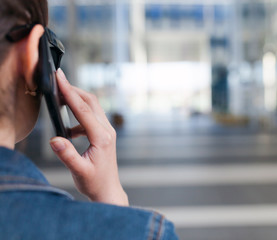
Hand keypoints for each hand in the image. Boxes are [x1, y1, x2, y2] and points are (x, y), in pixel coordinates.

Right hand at [49, 69, 127, 206]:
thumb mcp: (79, 171)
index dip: (70, 93)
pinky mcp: (104, 135)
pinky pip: (91, 118)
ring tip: (60, 100)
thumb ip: (67, 155)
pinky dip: (79, 116)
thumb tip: (54, 139)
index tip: (60, 78)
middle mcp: (107, 131)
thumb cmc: (95, 182)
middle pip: (91, 102)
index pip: (84, 110)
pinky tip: (68, 130)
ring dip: (77, 101)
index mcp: (102, 137)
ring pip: (92, 108)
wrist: (108, 190)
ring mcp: (107, 132)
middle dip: (74, 90)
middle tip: (58, 80)